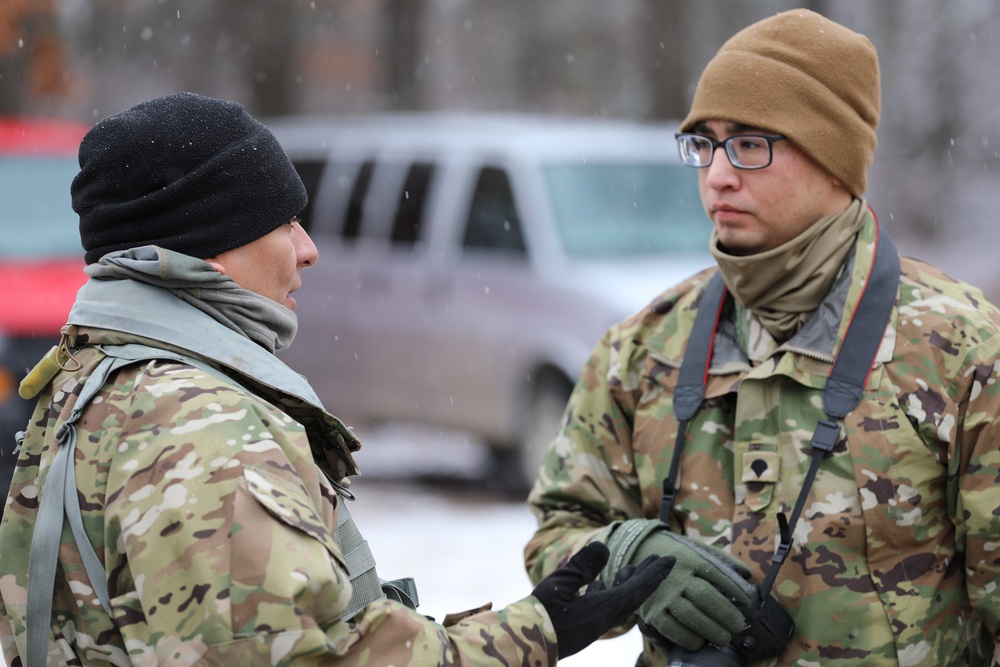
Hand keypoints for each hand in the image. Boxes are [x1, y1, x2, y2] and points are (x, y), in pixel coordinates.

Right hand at [532, 541, 674, 657]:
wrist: (524, 642)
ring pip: (618, 602)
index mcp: (604, 610)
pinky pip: (603, 607)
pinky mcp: (581, 625)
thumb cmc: (540, 613)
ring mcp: (593, 624)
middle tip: (658, 561)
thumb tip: (604, 546)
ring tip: (630, 568)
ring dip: (628, 584)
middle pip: (633, 596)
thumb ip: (583, 565)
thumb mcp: (560, 583)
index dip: (654, 574)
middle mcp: (604, 619)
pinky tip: (601, 584)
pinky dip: (609, 592)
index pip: (637, 589)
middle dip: (646, 578)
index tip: (670, 560)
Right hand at [604, 519, 752, 650]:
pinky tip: (699, 641)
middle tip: (738, 625)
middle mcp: (676, 576)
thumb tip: (747, 574)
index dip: (735, 589)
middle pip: (705, 596)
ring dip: (711, 629)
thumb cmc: (676, 555)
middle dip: (726, 614)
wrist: (639, 554)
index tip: (748, 601)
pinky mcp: (652, 611)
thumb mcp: (696, 549)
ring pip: (690, 615)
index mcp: (690, 559)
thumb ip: (722, 559)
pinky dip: (688, 639)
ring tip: (725, 637)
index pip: (717, 573)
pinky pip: (672, 629)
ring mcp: (663, 594)